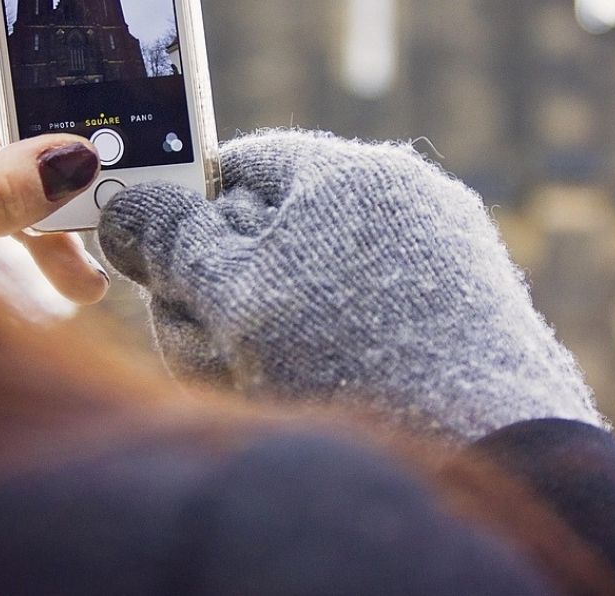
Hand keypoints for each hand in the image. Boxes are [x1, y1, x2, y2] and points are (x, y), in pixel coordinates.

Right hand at [98, 129, 603, 440]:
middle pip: (282, 223)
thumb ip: (172, 241)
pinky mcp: (469, 302)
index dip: (192, 214)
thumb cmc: (349, 362)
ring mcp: (447, 248)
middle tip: (217, 343)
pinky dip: (339, 341)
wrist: (489, 449)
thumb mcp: (237, 298)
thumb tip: (125, 204)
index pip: (245, 166)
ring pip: (323, 274)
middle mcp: (407, 195)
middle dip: (231, 283)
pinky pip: (376, 306)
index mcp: (351, 172)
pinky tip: (331, 387)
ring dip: (277, 323)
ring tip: (272, 379)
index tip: (165, 266)